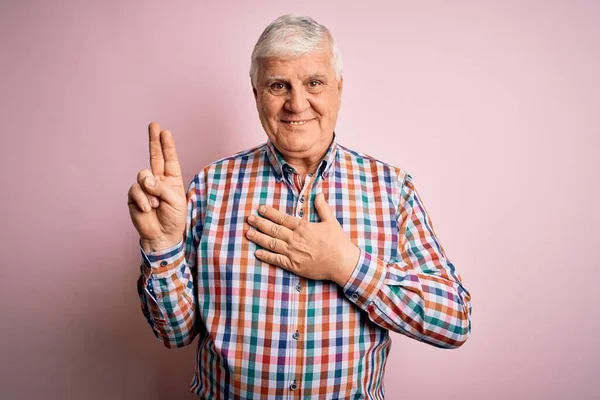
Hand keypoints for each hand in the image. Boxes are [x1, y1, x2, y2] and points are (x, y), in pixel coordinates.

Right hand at [127, 122, 186, 252]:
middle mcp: (158, 180)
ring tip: (155, 205)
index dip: (167, 146)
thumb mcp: (176, 201)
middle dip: (154, 140)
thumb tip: (145, 180)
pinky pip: (135, 189)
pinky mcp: (134, 196)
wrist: (161, 236)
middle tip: (153, 125)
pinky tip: (147, 209)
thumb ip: (162, 187)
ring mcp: (145, 187)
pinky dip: (142, 199)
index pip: (169, 159)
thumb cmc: (173, 219)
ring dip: (150, 191)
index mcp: (172, 180)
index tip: (165, 131)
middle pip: (155, 156)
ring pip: (143, 175)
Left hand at [245, 193, 359, 285]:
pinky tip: (257, 253)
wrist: (342, 262)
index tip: (260, 208)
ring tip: (248, 233)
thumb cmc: (338, 242)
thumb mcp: (331, 221)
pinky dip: (266, 256)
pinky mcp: (294, 265)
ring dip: (259, 237)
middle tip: (249, 219)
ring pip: (271, 243)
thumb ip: (322, 207)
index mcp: (303, 227)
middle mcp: (295, 238)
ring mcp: (293, 252)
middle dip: (260, 223)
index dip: (270, 213)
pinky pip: (276, 260)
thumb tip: (319, 193)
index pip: (282, 218)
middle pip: (273, 229)